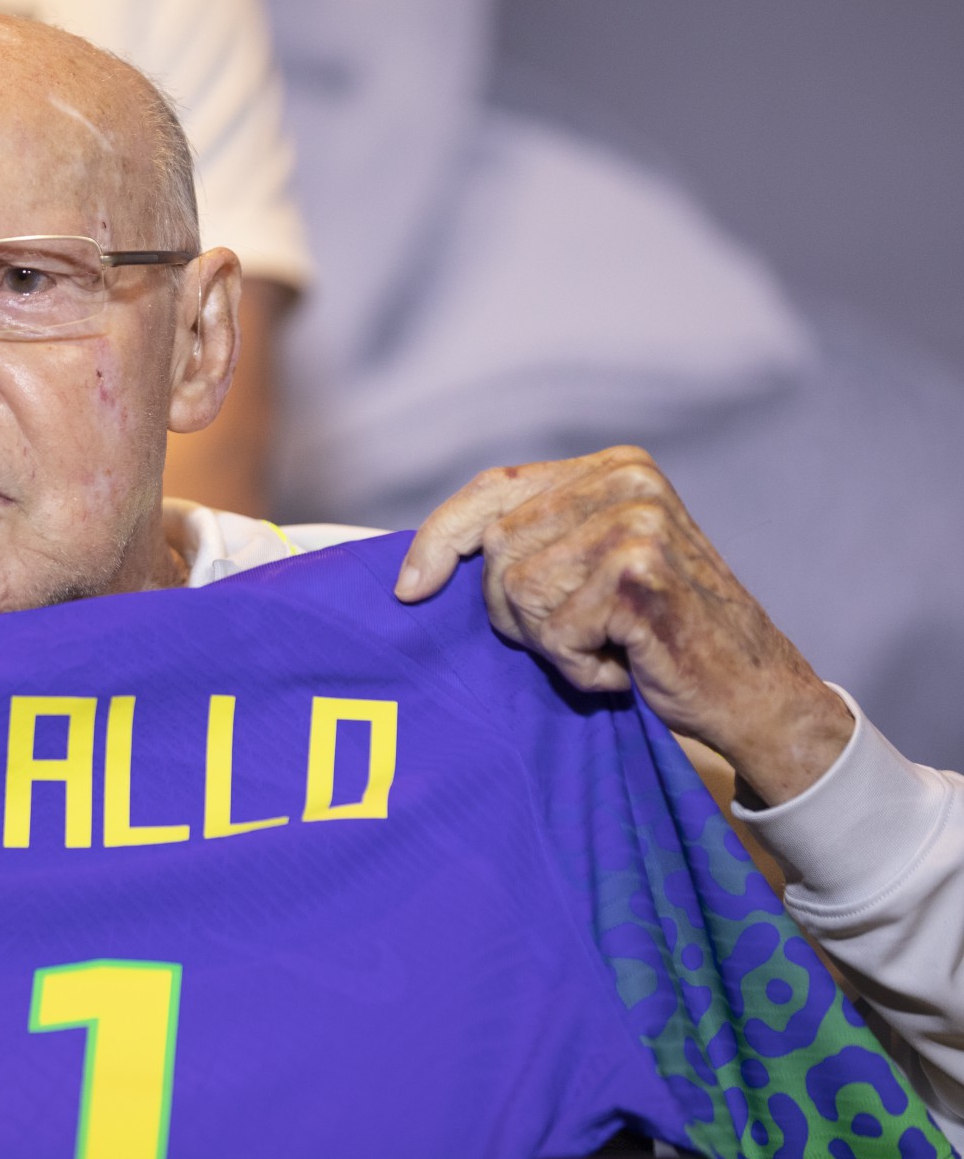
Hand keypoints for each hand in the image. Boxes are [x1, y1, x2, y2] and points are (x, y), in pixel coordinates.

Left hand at [395, 446, 852, 803]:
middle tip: (581, 636)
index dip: (439, 537)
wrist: (752, 692)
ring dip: (551, 642)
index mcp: (612, 466)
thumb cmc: (658, 638)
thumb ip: (535, 538)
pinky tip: (626, 666)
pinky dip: (579, 666)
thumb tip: (424, 554)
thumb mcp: (591, 568)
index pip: (494, 487)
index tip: (406, 589)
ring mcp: (637, 521)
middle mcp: (627, 479)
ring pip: (518, 591)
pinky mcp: (639, 573)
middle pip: (497, 547)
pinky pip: (555, 633)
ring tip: (608, 648)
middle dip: (517, 611)